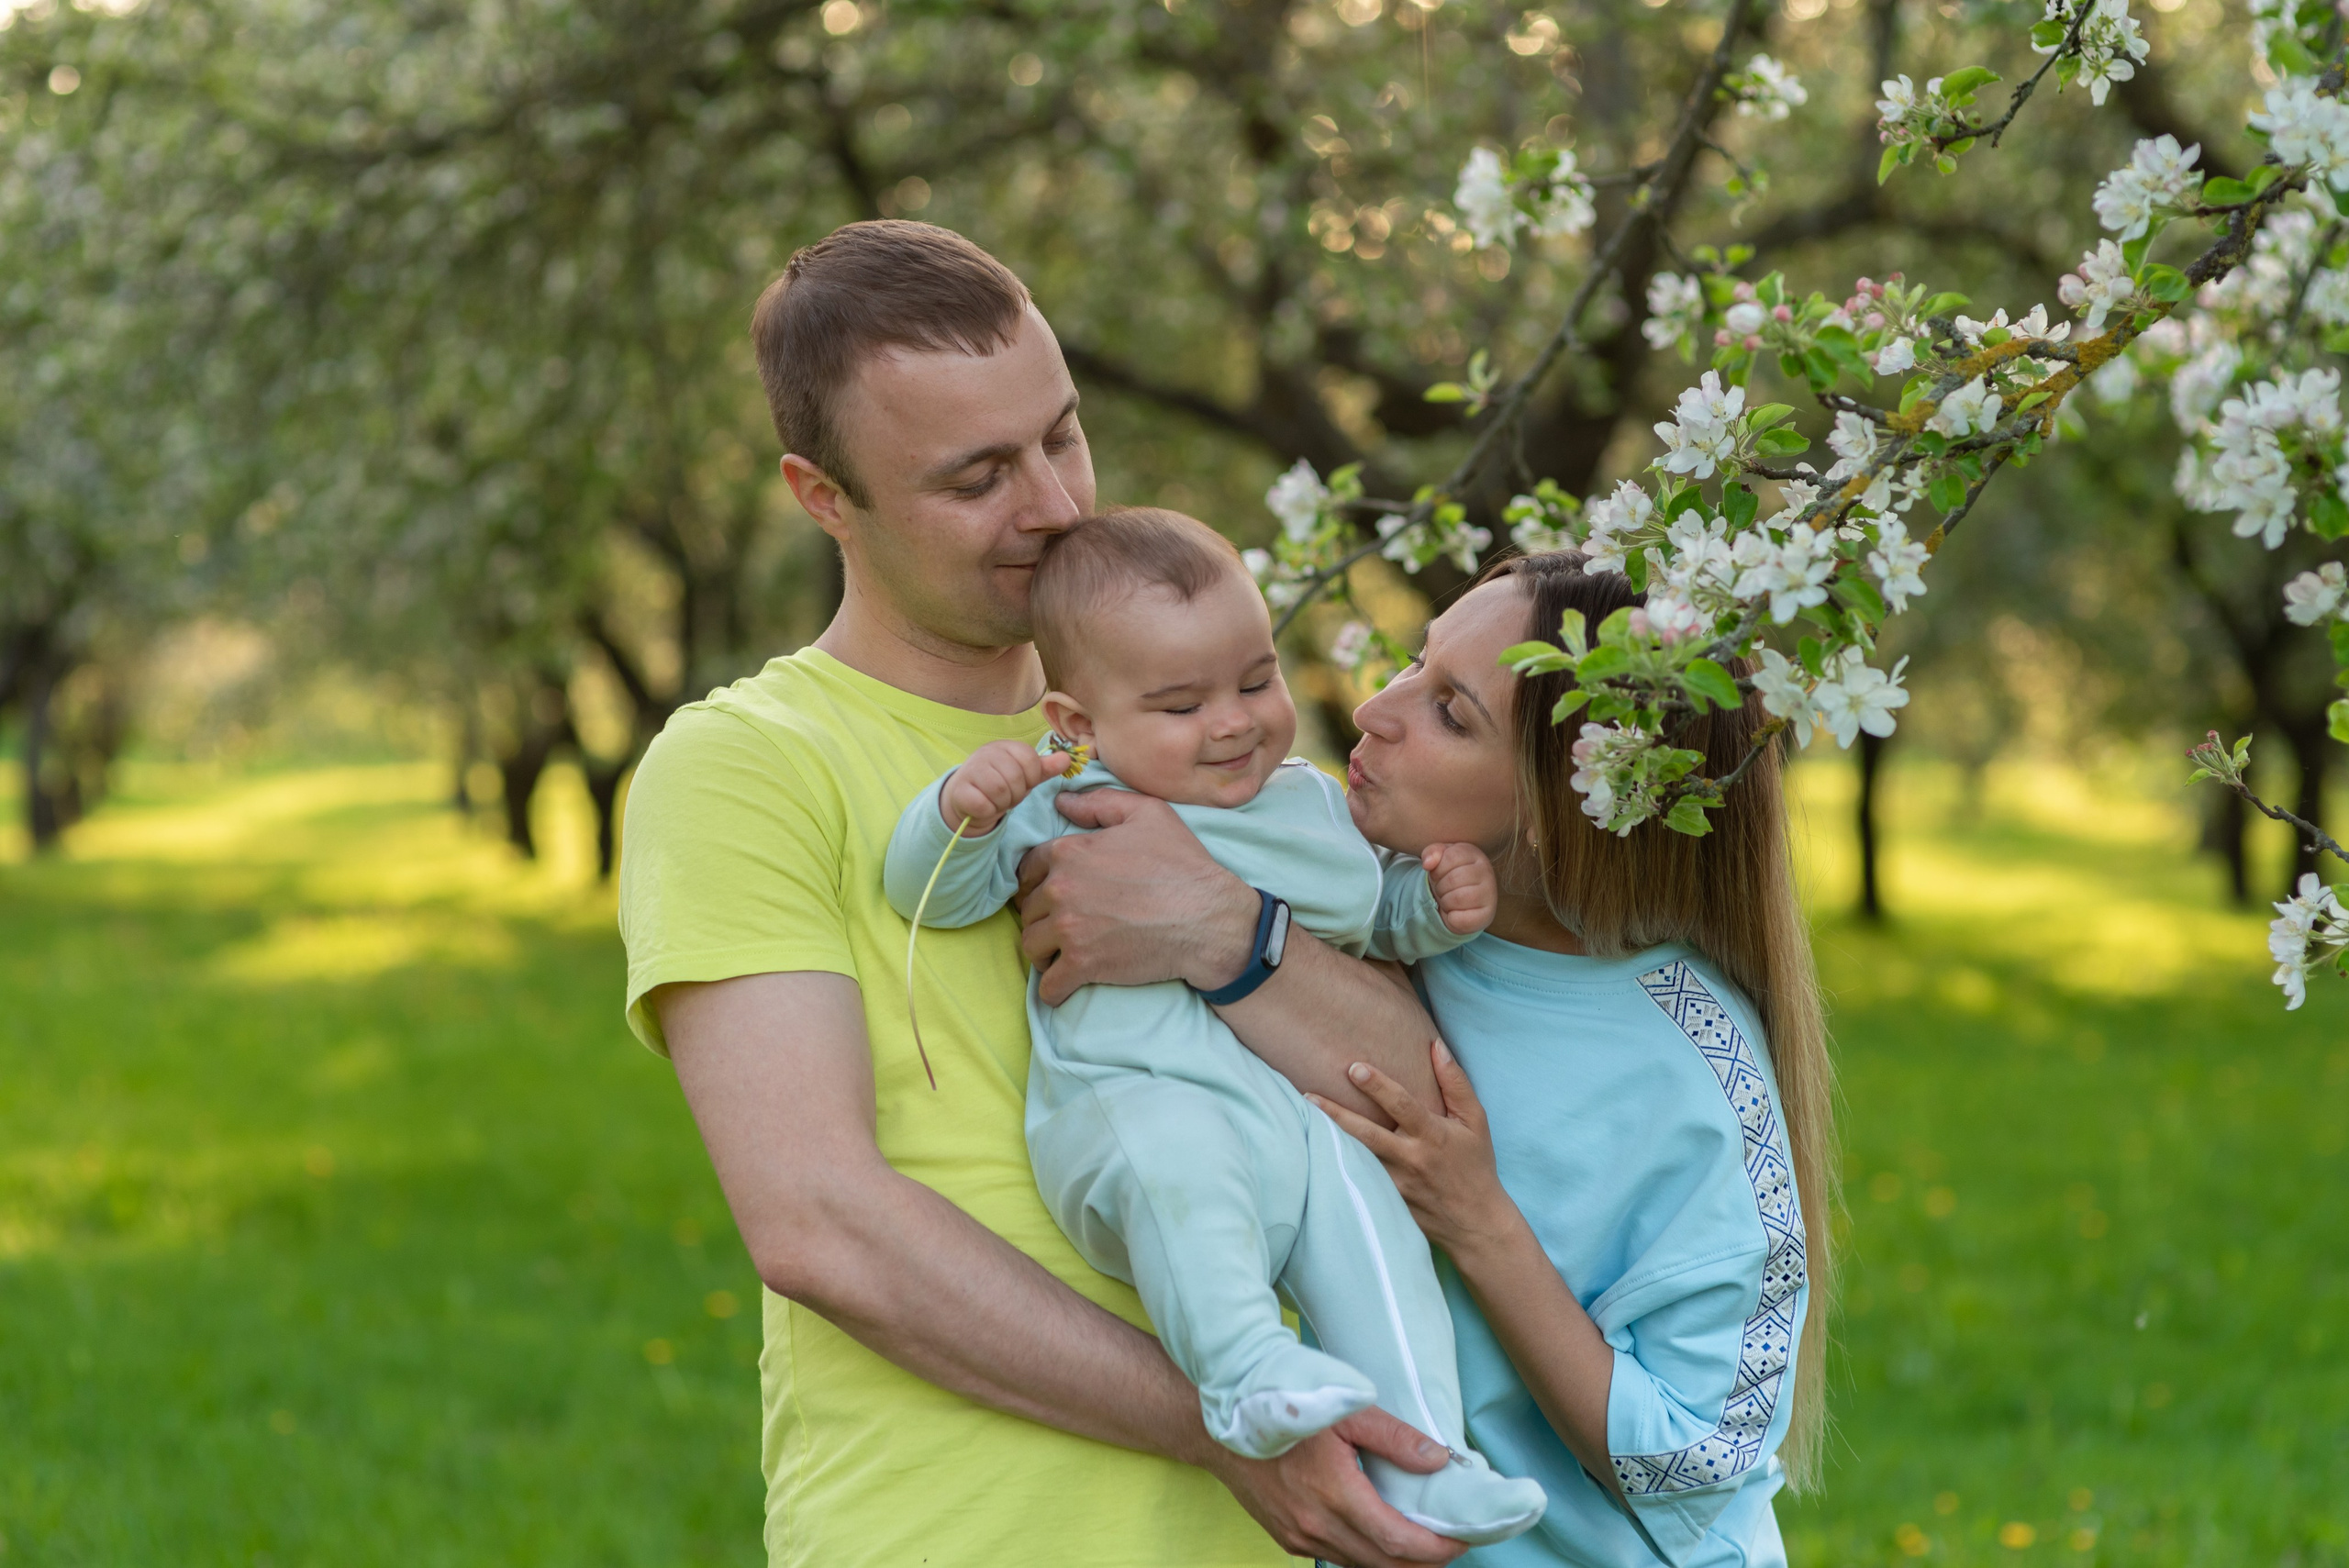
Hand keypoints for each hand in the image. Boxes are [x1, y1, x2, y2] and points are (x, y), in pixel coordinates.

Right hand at [941, 739, 1059, 835]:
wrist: (968, 798)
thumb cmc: (1001, 783)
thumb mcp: (1025, 775)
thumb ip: (1045, 768)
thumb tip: (1066, 759)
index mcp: (1005, 746)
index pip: (1030, 759)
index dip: (1031, 777)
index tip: (1022, 783)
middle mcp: (986, 753)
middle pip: (1015, 777)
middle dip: (1016, 793)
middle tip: (1007, 795)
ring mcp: (970, 769)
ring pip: (1000, 790)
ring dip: (1002, 803)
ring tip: (997, 800)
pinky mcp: (959, 790)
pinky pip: (983, 804)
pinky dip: (988, 811)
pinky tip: (984, 806)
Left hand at [1012, 789, 1258, 1003]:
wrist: (1207, 918)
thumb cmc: (1181, 864)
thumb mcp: (1147, 814)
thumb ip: (1100, 803)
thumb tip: (1062, 801)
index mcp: (1069, 852)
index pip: (1028, 869)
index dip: (1039, 881)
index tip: (1053, 894)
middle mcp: (1061, 889)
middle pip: (1028, 908)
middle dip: (1043, 916)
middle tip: (1065, 924)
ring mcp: (1069, 929)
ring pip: (1031, 944)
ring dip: (1043, 951)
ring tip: (1062, 953)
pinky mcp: (1082, 965)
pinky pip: (1049, 985)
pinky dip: (1053, 989)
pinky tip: (1064, 985)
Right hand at [1201, 1408, 1466, 1567]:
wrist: (1219, 1430)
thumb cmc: (1284, 1410)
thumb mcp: (1345, 1411)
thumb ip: (1394, 1438)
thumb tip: (1439, 1461)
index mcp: (1334, 1495)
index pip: (1398, 1541)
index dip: (1437, 1547)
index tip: (1464, 1538)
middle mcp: (1316, 1527)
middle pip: (1385, 1566)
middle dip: (1426, 1561)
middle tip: (1453, 1543)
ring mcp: (1300, 1538)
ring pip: (1361, 1567)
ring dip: (1397, 1562)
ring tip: (1425, 1541)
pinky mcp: (1289, 1540)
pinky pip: (1339, 1559)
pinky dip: (1367, 1556)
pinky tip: (1381, 1536)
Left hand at [1307, 1039, 1518, 1260]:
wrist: (1475, 1223)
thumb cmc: (1475, 1164)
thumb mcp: (1475, 1121)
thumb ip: (1454, 1082)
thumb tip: (1436, 1045)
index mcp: (1433, 1135)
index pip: (1402, 1105)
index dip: (1378, 1086)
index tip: (1354, 1067)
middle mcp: (1411, 1159)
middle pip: (1367, 1134)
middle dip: (1336, 1113)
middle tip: (1308, 1094)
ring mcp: (1396, 1184)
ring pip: (1357, 1158)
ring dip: (1329, 1139)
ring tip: (1301, 1119)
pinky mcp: (1387, 1202)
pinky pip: (1359, 1179)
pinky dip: (1337, 1164)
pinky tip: (1313, 1152)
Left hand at [1421, 842, 1496, 935]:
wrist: (1459, 903)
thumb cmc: (1448, 877)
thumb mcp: (1438, 860)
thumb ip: (1431, 853)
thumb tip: (1428, 863)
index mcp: (1474, 854)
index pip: (1451, 857)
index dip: (1438, 869)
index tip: (1439, 875)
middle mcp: (1486, 872)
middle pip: (1453, 879)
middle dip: (1440, 887)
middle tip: (1444, 890)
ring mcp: (1490, 894)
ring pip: (1457, 899)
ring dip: (1446, 902)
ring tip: (1450, 900)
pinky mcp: (1487, 915)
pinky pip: (1461, 918)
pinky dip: (1452, 918)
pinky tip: (1456, 913)